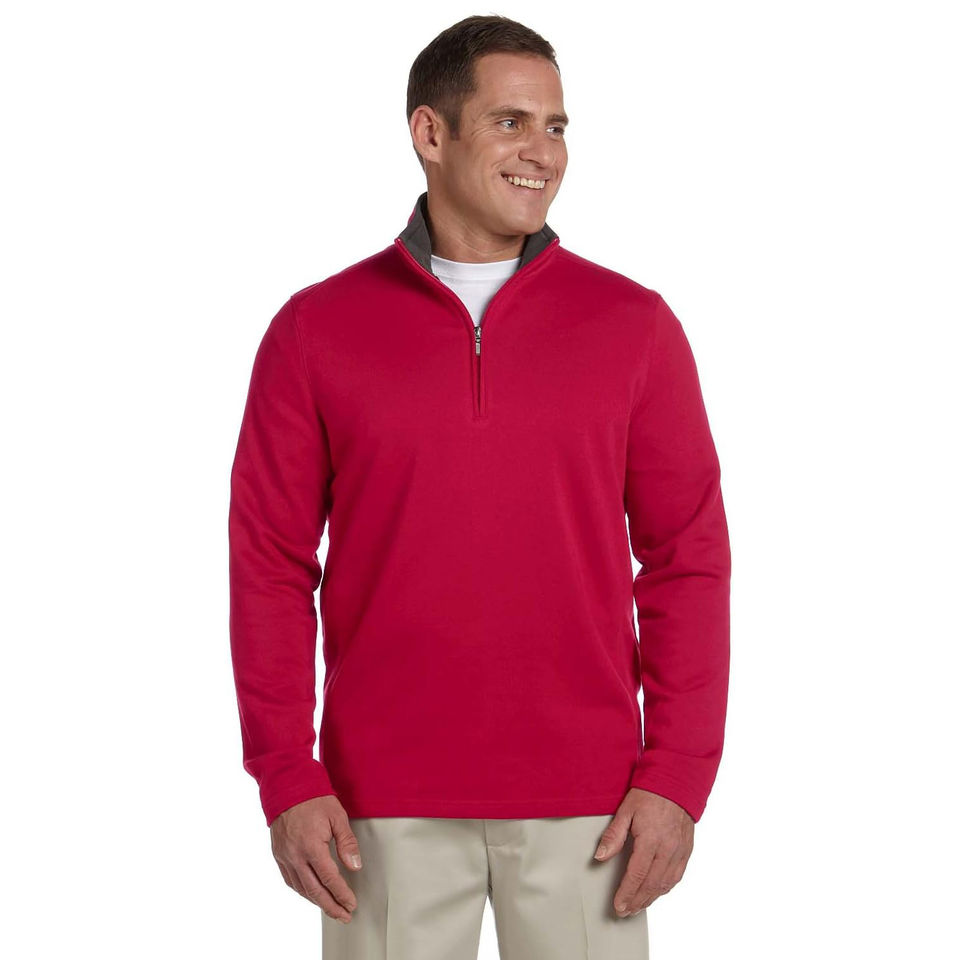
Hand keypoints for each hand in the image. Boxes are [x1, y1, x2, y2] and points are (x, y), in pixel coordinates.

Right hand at [270, 795, 362, 922]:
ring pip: (301, 888)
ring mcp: (284, 856)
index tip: (352, 904)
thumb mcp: (337, 816)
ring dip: (317, 902)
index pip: (329, 879)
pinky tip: (311, 893)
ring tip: (331, 908)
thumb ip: (347, 843)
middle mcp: (295, 855)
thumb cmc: (314, 798)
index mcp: (312, 846)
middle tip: (344, 916)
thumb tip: (355, 867)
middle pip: (314, 891)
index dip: (342, 894)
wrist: (286, 786)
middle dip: (331, 906)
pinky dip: (302, 891)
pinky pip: (289, 880)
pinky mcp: (278, 854)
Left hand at [593, 787, 693, 915]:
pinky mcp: (687, 850)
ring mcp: (679, 851)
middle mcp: (667, 849)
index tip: (618, 906)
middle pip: (651, 884)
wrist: (676, 782)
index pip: (636, 874)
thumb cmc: (649, 794)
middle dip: (636, 901)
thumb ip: (613, 835)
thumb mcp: (626, 810)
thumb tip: (600, 857)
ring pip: (665, 884)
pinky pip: (677, 876)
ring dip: (650, 898)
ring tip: (637, 907)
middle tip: (624, 912)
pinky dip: (665, 888)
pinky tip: (655, 892)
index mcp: (650, 839)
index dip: (626, 893)